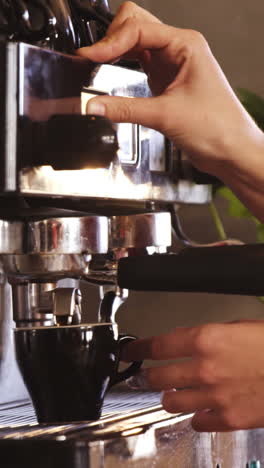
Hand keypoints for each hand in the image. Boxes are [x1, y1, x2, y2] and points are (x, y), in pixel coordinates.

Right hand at [77, 1, 262, 177]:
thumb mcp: (166, 116)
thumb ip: (126, 109)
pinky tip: (111, 76)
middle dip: (111, 38)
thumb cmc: (218, 128)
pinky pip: (138, 64)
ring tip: (95, 65)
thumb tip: (94, 105)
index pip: (138, 29)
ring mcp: (171, 65)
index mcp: (186, 45)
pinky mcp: (165, 82)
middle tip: (91, 59)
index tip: (89, 57)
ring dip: (115, 51)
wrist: (230, 151)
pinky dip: (122, 67)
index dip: (110, 42)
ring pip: (135, 42)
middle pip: (135, 25)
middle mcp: (179, 50)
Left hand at [122, 320, 263, 431]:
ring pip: (171, 402)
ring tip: (173, 392)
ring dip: (169, 396)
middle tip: (149, 374)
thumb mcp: (237, 326)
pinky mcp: (228, 419)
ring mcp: (215, 396)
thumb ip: (206, 334)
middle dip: (149, 375)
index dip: (138, 349)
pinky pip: (197, 422)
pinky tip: (202, 408)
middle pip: (158, 377)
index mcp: (206, 340)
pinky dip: (196, 416)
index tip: (130, 351)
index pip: (157, 346)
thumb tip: (183, 339)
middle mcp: (205, 369)